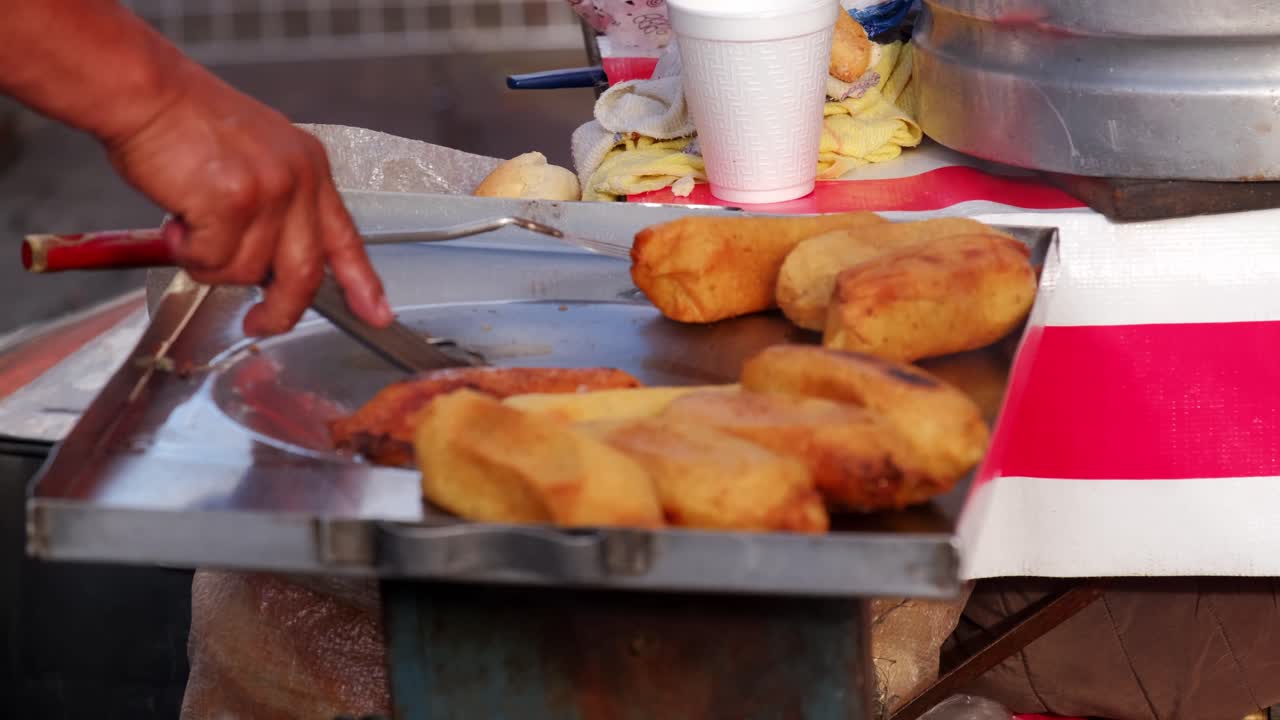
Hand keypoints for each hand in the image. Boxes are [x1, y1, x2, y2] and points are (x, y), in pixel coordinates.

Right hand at [104, 63, 393, 335]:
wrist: (147, 92)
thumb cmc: (186, 122)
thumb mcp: (257, 157)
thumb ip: (276, 207)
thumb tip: (270, 266)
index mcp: (310, 169)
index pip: (345, 237)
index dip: (362, 283)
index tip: (378, 315)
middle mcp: (298, 181)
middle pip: (305, 272)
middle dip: (280, 310)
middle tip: (258, 324)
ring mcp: (269, 193)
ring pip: (246, 271)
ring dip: (210, 264)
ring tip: (188, 227)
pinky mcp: (232, 203)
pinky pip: (212, 260)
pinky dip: (187, 252)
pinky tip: (177, 221)